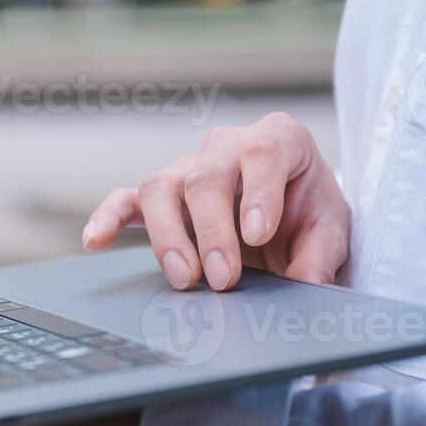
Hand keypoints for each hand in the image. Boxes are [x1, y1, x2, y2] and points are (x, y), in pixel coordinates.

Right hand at [81, 112, 349, 290]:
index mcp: (278, 139)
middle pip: (205, 176)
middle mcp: (226, 147)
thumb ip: (320, 256)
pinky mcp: (162, 196)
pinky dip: (109, 218)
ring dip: (168, 235)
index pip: (263, 151)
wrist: (292, 213)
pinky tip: (96, 241)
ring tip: (185, 277)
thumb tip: (307, 286)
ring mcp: (188, 168)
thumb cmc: (309, 211)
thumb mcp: (330, 230)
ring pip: (161, 186)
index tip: (257, 235)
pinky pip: (127, 200)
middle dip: (211, 230)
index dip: (258, 192)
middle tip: (224, 278)